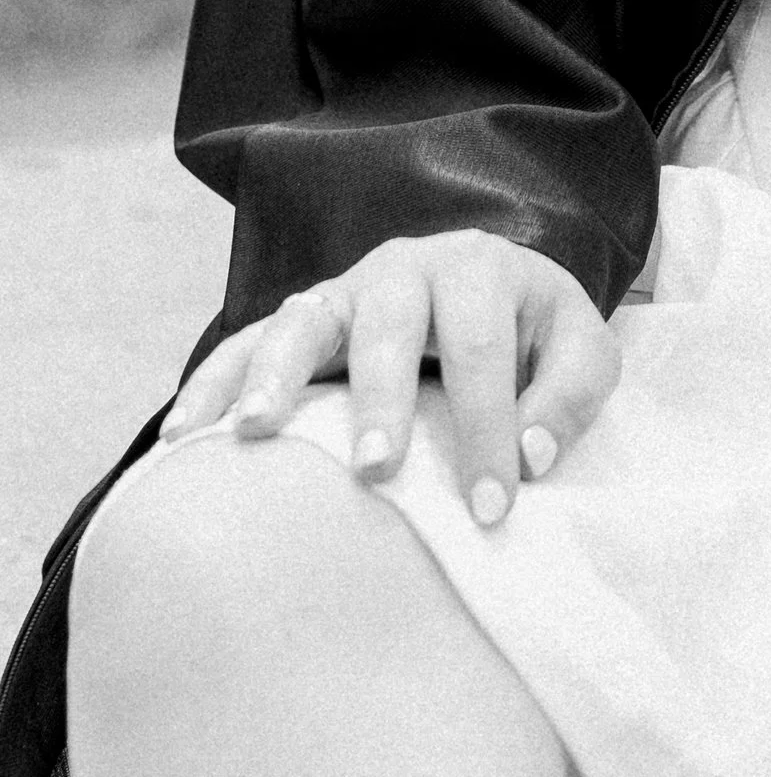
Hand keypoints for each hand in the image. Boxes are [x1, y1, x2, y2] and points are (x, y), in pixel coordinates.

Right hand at [156, 230, 622, 527]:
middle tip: (375, 470)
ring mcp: (343, 291)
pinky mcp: (300, 320)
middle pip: (388, 325)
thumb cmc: (532, 333)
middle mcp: (404, 269)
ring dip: (276, 376)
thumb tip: (531, 456)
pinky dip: (214, 382)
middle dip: (381, 398)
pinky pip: (245, 343)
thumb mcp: (579, 346)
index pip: (481, 346)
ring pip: (302, 321)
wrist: (487, 288)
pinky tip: (186, 434)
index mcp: (478, 268)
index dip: (487, 426)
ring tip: (253, 431)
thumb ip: (573, 393)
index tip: (491, 507)